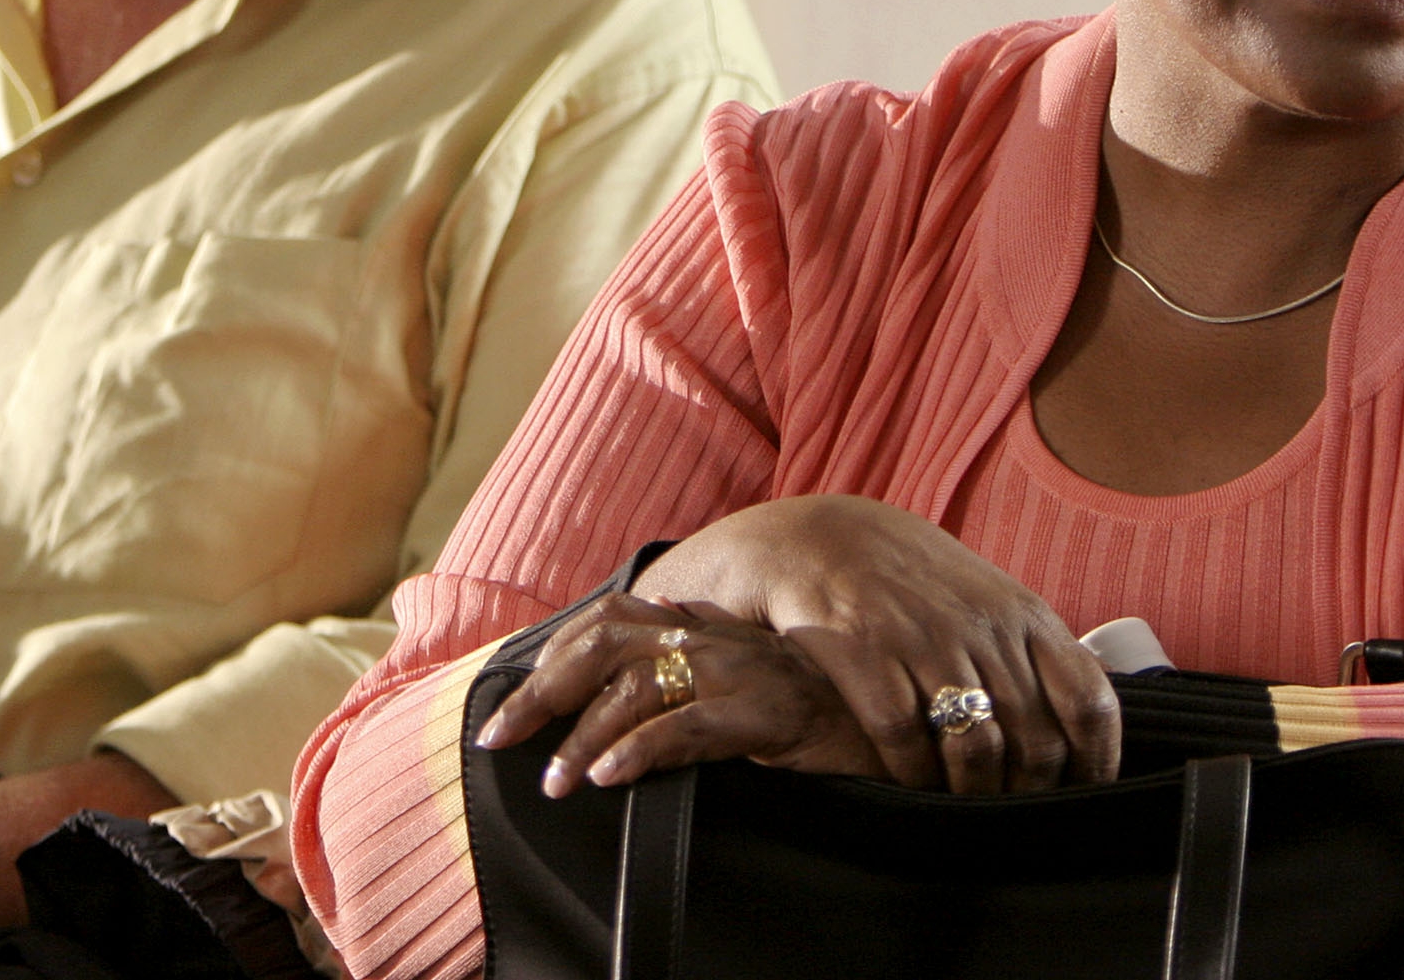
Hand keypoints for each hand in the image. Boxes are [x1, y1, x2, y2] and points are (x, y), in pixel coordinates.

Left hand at [475, 592, 885, 794]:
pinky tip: (608, 777)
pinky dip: (640, 750)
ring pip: (639, 685)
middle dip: (541, 692)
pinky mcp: (772, 712)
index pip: (610, 621)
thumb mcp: (739, 700)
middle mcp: (716, 638)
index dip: (552, 657)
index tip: (509, 707)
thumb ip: (686, 694)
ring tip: (553, 782)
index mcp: (704, 630)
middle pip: (604, 644)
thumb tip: (615, 717)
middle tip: (497, 740)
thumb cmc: (815, 724)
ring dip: (583, 734)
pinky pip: (691, 726)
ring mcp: (743, 671)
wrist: (906, 731)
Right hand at [637, 494, 1119, 793]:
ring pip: (976, 747)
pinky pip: (904, 738)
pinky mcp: (865, 651)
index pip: (1088, 700)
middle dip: (1029, 793)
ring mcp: (923, 639)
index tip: (1084, 797)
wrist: (818, 537)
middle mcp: (980, 627)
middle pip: (1034, 739)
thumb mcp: (985, 601)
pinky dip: (912, 774)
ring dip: (974, 793)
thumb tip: (1082, 725)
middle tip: (1014, 816)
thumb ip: (1030, 653)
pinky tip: (910, 780)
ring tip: (963, 808)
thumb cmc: (911, 580)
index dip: (1095, 763)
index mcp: (1023, 615)